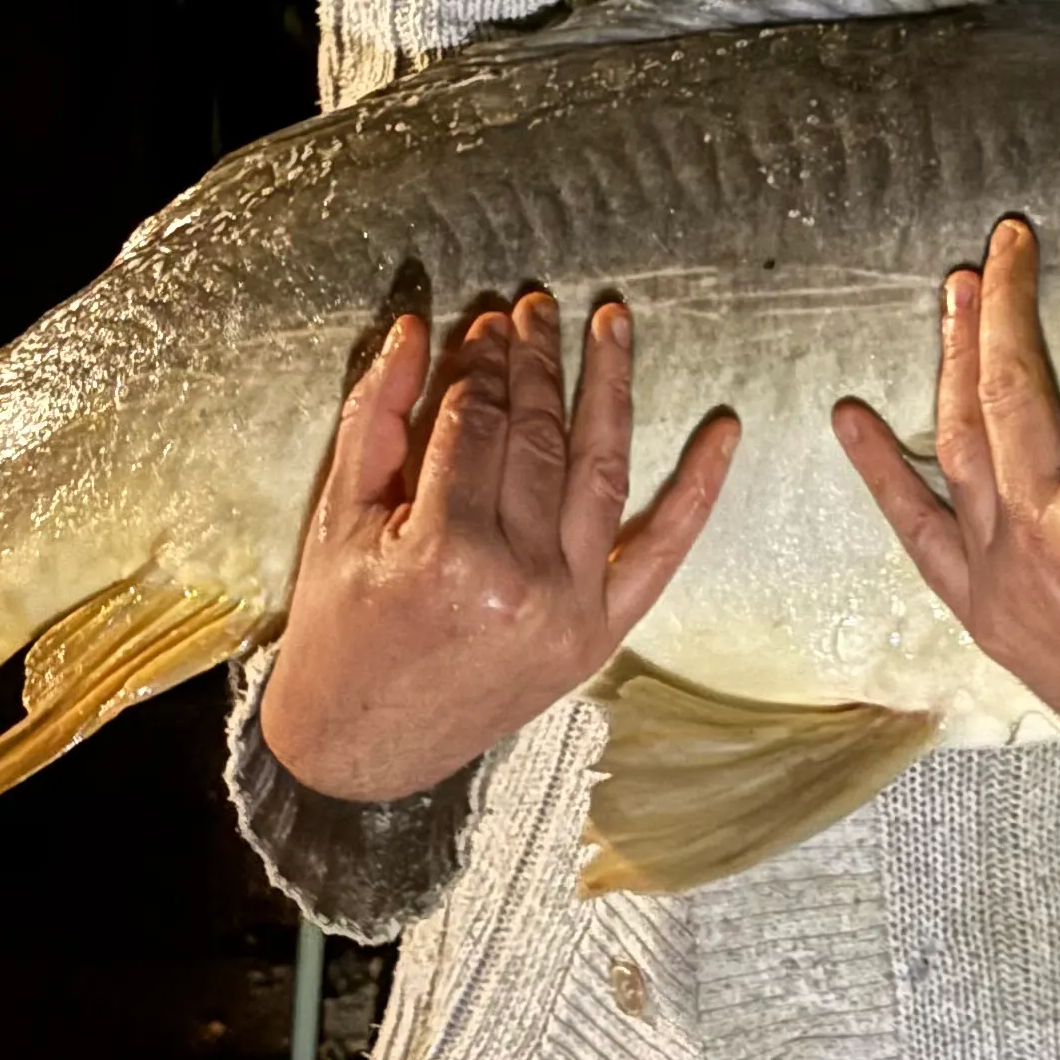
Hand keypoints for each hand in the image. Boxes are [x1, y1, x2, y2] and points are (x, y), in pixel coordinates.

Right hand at [262, 290, 738, 801]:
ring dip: (612, 387)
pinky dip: (697, 490)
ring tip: (613, 323)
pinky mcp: (600, 635)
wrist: (362, 751)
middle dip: (536, 362)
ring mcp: (571, 610)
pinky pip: (662, 551)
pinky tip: (722, 432)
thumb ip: (378, 417)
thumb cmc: (340, 634)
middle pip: (539, 438)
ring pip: (602, 471)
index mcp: (445, 555)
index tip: (481, 321)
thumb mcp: (336, 521)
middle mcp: (521, 582)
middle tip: (535, 307)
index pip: (474, 424)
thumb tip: (416, 329)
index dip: (478, 362)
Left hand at [834, 222, 1059, 842]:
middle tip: (1010, 238)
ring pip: (957, 444)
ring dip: (952, 358)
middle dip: (1008, 303)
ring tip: (955, 289)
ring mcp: (1000, 578)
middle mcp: (1039, 539)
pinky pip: (914, 532)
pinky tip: (847, 416)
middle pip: (1010, 391)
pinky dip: (877, 472)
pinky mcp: (982, 612)